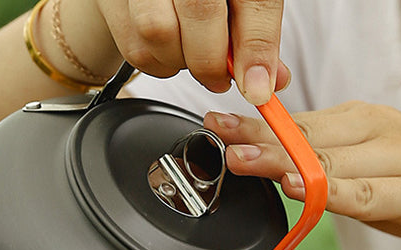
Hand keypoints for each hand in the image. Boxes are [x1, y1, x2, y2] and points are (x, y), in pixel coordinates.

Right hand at [96, 0, 288, 103]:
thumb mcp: (241, 3)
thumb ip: (256, 36)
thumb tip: (266, 84)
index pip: (252, 1)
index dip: (255, 48)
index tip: (257, 89)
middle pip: (199, 12)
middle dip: (213, 62)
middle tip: (221, 75)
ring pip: (158, 33)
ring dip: (180, 61)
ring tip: (191, 52)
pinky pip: (135, 48)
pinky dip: (157, 63)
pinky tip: (170, 49)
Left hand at [205, 101, 400, 249]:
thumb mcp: (378, 176)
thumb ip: (335, 175)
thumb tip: (289, 179)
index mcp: (366, 124)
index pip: (300, 124)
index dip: (256, 126)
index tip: (217, 124)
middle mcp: (378, 132)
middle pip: (306, 137)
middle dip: (255, 138)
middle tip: (214, 134)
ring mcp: (398, 159)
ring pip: (328, 160)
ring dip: (280, 160)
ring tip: (240, 159)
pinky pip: (365, 192)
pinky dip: (331, 191)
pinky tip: (302, 188)